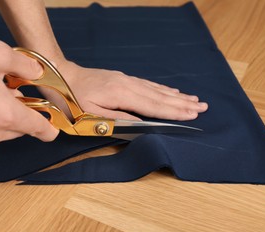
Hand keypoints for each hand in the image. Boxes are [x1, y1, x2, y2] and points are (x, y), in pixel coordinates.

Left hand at [42, 60, 207, 120]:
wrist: (62, 74)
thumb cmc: (72, 99)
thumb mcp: (90, 114)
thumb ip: (116, 119)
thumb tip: (140, 124)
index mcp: (121, 95)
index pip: (153, 106)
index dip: (173, 112)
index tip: (192, 115)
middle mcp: (128, 84)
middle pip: (159, 96)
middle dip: (181, 104)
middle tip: (202, 107)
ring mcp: (126, 79)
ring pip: (155, 89)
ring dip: (175, 96)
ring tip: (193, 100)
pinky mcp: (122, 78)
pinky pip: (147, 84)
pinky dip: (161, 89)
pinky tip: (170, 92)